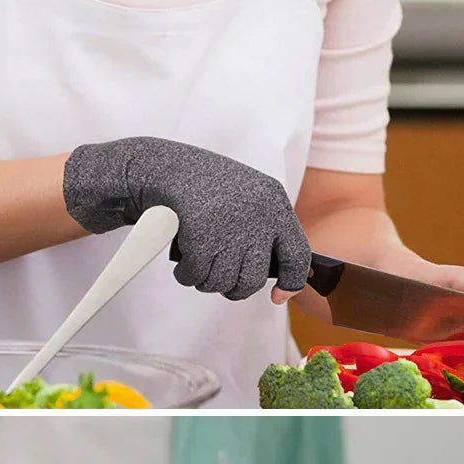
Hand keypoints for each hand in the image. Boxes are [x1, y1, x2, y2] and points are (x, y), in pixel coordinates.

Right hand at [63, 137, 310, 301]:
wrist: (167, 168)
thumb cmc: (208, 188)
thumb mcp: (248, 200)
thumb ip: (264, 232)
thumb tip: (277, 284)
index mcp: (275, 204)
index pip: (297, 255)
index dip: (291, 282)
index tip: (278, 295)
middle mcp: (258, 216)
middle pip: (253, 279)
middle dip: (233, 288)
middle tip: (221, 280)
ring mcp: (230, 227)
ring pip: (223, 283)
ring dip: (206, 281)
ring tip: (198, 264)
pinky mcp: (202, 236)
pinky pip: (197, 277)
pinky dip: (187, 276)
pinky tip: (184, 263)